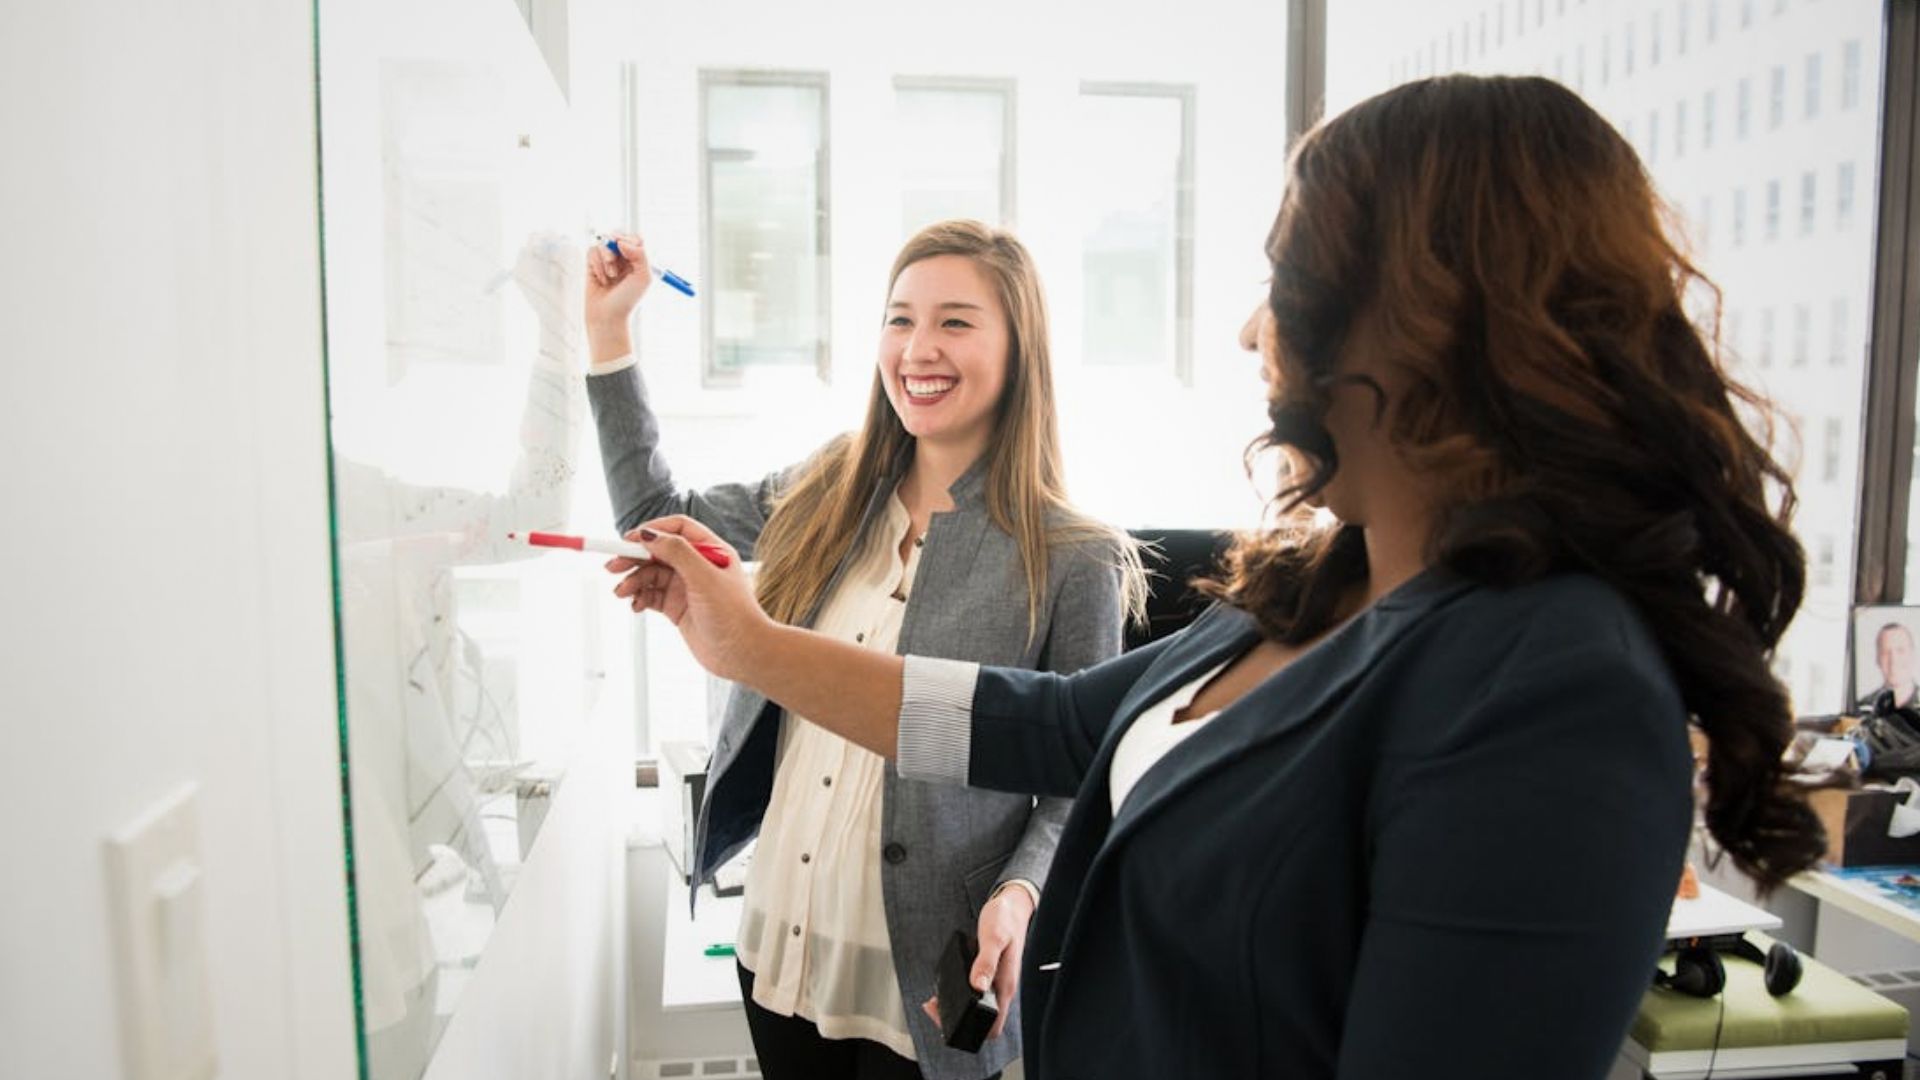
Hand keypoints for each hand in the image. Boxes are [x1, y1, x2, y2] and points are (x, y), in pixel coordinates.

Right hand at [583, 231, 650, 360]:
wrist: (607, 316)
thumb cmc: (627, 300)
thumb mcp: (643, 277)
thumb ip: (640, 254)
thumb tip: (621, 241)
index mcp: (638, 260)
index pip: (635, 238)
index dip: (629, 239)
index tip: (626, 249)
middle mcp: (623, 259)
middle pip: (617, 236)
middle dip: (615, 246)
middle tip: (614, 261)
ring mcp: (607, 261)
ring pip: (603, 243)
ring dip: (606, 258)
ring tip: (610, 276)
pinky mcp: (592, 265)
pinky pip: (591, 251)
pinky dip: (596, 264)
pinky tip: (601, 279)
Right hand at [608, 515, 767, 682]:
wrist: (742, 654)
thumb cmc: (734, 615)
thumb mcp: (704, 577)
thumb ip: (677, 552)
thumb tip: (649, 534)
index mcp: (711, 550)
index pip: (677, 529)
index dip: (653, 531)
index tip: (630, 540)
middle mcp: (698, 566)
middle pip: (658, 551)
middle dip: (634, 557)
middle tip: (613, 566)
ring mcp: (686, 587)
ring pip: (651, 574)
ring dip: (633, 581)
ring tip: (622, 592)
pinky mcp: (677, 607)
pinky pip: (651, 595)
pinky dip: (639, 597)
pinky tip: (635, 605)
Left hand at [921, 884, 1034, 1040]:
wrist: (1012, 905)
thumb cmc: (1005, 919)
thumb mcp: (994, 937)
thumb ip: (986, 962)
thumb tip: (978, 986)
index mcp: (1006, 985)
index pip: (994, 1025)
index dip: (972, 1030)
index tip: (948, 1016)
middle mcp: (1002, 988)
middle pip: (983, 1022)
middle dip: (956, 1021)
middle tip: (935, 1007)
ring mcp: (996, 983)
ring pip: (977, 1008)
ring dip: (955, 1009)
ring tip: (935, 1000)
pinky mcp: (989, 975)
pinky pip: (974, 993)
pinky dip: (958, 995)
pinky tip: (945, 987)